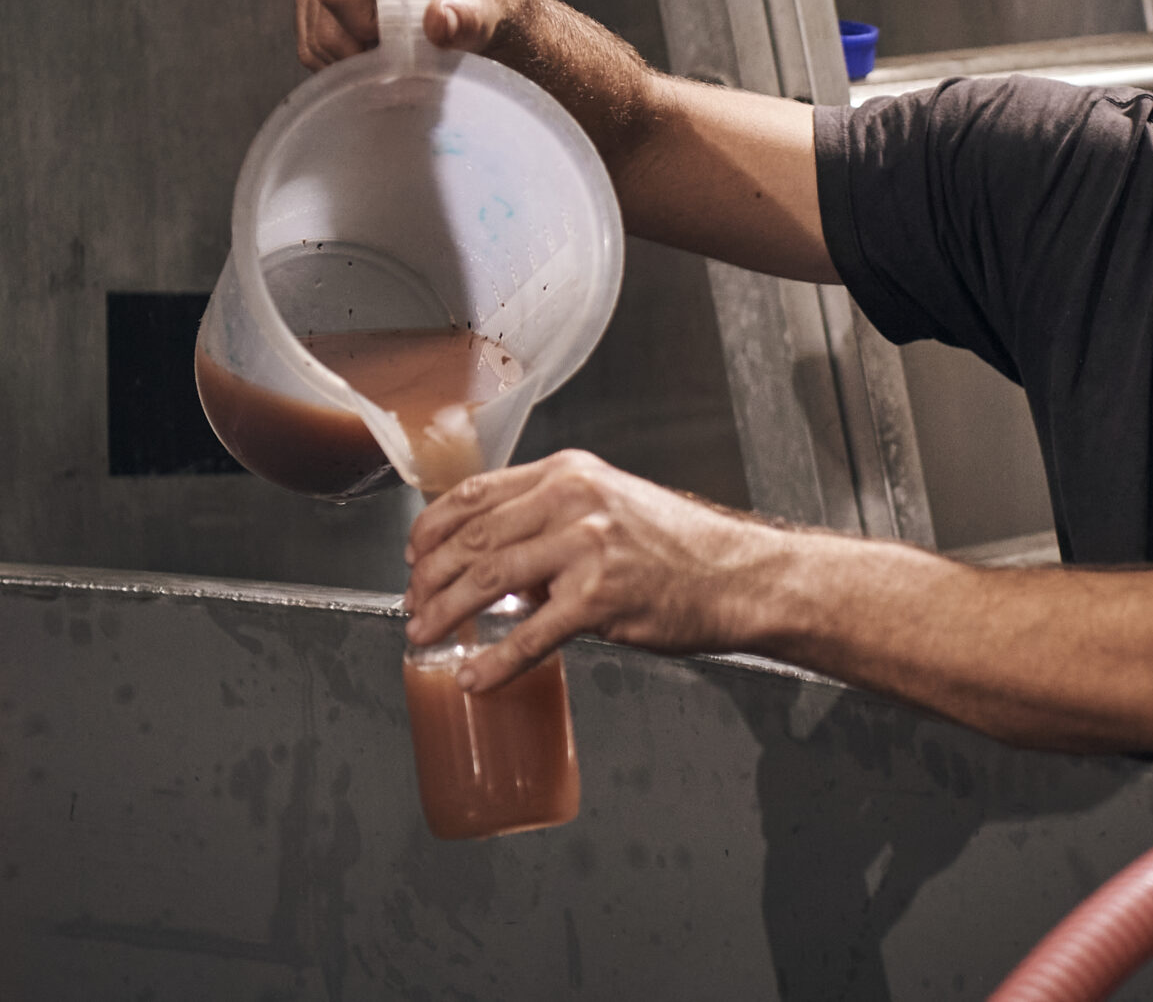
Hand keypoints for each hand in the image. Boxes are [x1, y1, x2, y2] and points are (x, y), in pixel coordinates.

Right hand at [293, 0, 521, 69]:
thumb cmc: (467, 2)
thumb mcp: (478, 13)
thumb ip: (463, 18)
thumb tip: (438, 20)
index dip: (363, 27)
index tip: (398, 38)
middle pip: (323, 9)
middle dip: (354, 46)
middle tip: (393, 51)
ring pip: (311, 26)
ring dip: (344, 54)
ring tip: (382, 48)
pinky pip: (306, 34)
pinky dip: (333, 55)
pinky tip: (363, 49)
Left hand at [403, 450, 783, 690]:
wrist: (738, 575)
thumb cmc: (681, 547)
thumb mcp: (612, 505)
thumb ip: (555, 521)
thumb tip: (504, 560)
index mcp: (569, 473)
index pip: (477, 492)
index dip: (433, 527)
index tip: (414, 554)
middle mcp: (573, 501)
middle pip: (473, 536)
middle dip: (430, 575)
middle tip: (413, 602)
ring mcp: (587, 547)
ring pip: (489, 579)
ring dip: (446, 612)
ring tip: (425, 634)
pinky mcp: (600, 598)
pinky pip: (530, 635)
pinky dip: (494, 662)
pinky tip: (475, 678)